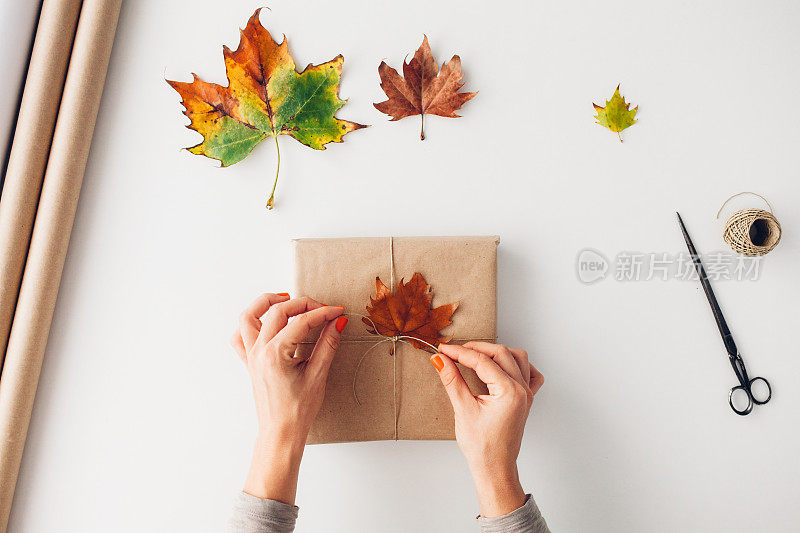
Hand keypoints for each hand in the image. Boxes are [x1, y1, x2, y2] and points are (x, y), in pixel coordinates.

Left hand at [230, 293, 346, 503]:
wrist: (281, 433)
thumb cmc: (298, 410)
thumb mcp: (318, 375)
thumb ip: (328, 344)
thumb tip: (338, 322)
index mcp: (276, 354)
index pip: (302, 321)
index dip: (323, 313)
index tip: (338, 311)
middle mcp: (259, 351)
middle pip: (277, 311)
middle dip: (302, 304)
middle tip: (321, 308)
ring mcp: (251, 356)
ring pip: (248, 317)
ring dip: (265, 303)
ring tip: (285, 299)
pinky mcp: (249, 362)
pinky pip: (239, 337)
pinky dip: (249, 324)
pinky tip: (265, 323)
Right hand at [431, 342, 543, 517]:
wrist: (494, 467)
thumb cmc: (482, 447)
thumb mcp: (463, 410)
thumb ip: (452, 380)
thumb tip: (441, 360)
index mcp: (509, 392)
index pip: (482, 361)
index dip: (460, 352)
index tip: (444, 350)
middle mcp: (522, 390)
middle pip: (501, 353)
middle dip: (476, 349)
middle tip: (454, 352)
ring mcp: (527, 394)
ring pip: (517, 358)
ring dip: (496, 352)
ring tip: (475, 355)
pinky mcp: (526, 399)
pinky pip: (530, 373)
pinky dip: (517, 365)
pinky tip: (503, 366)